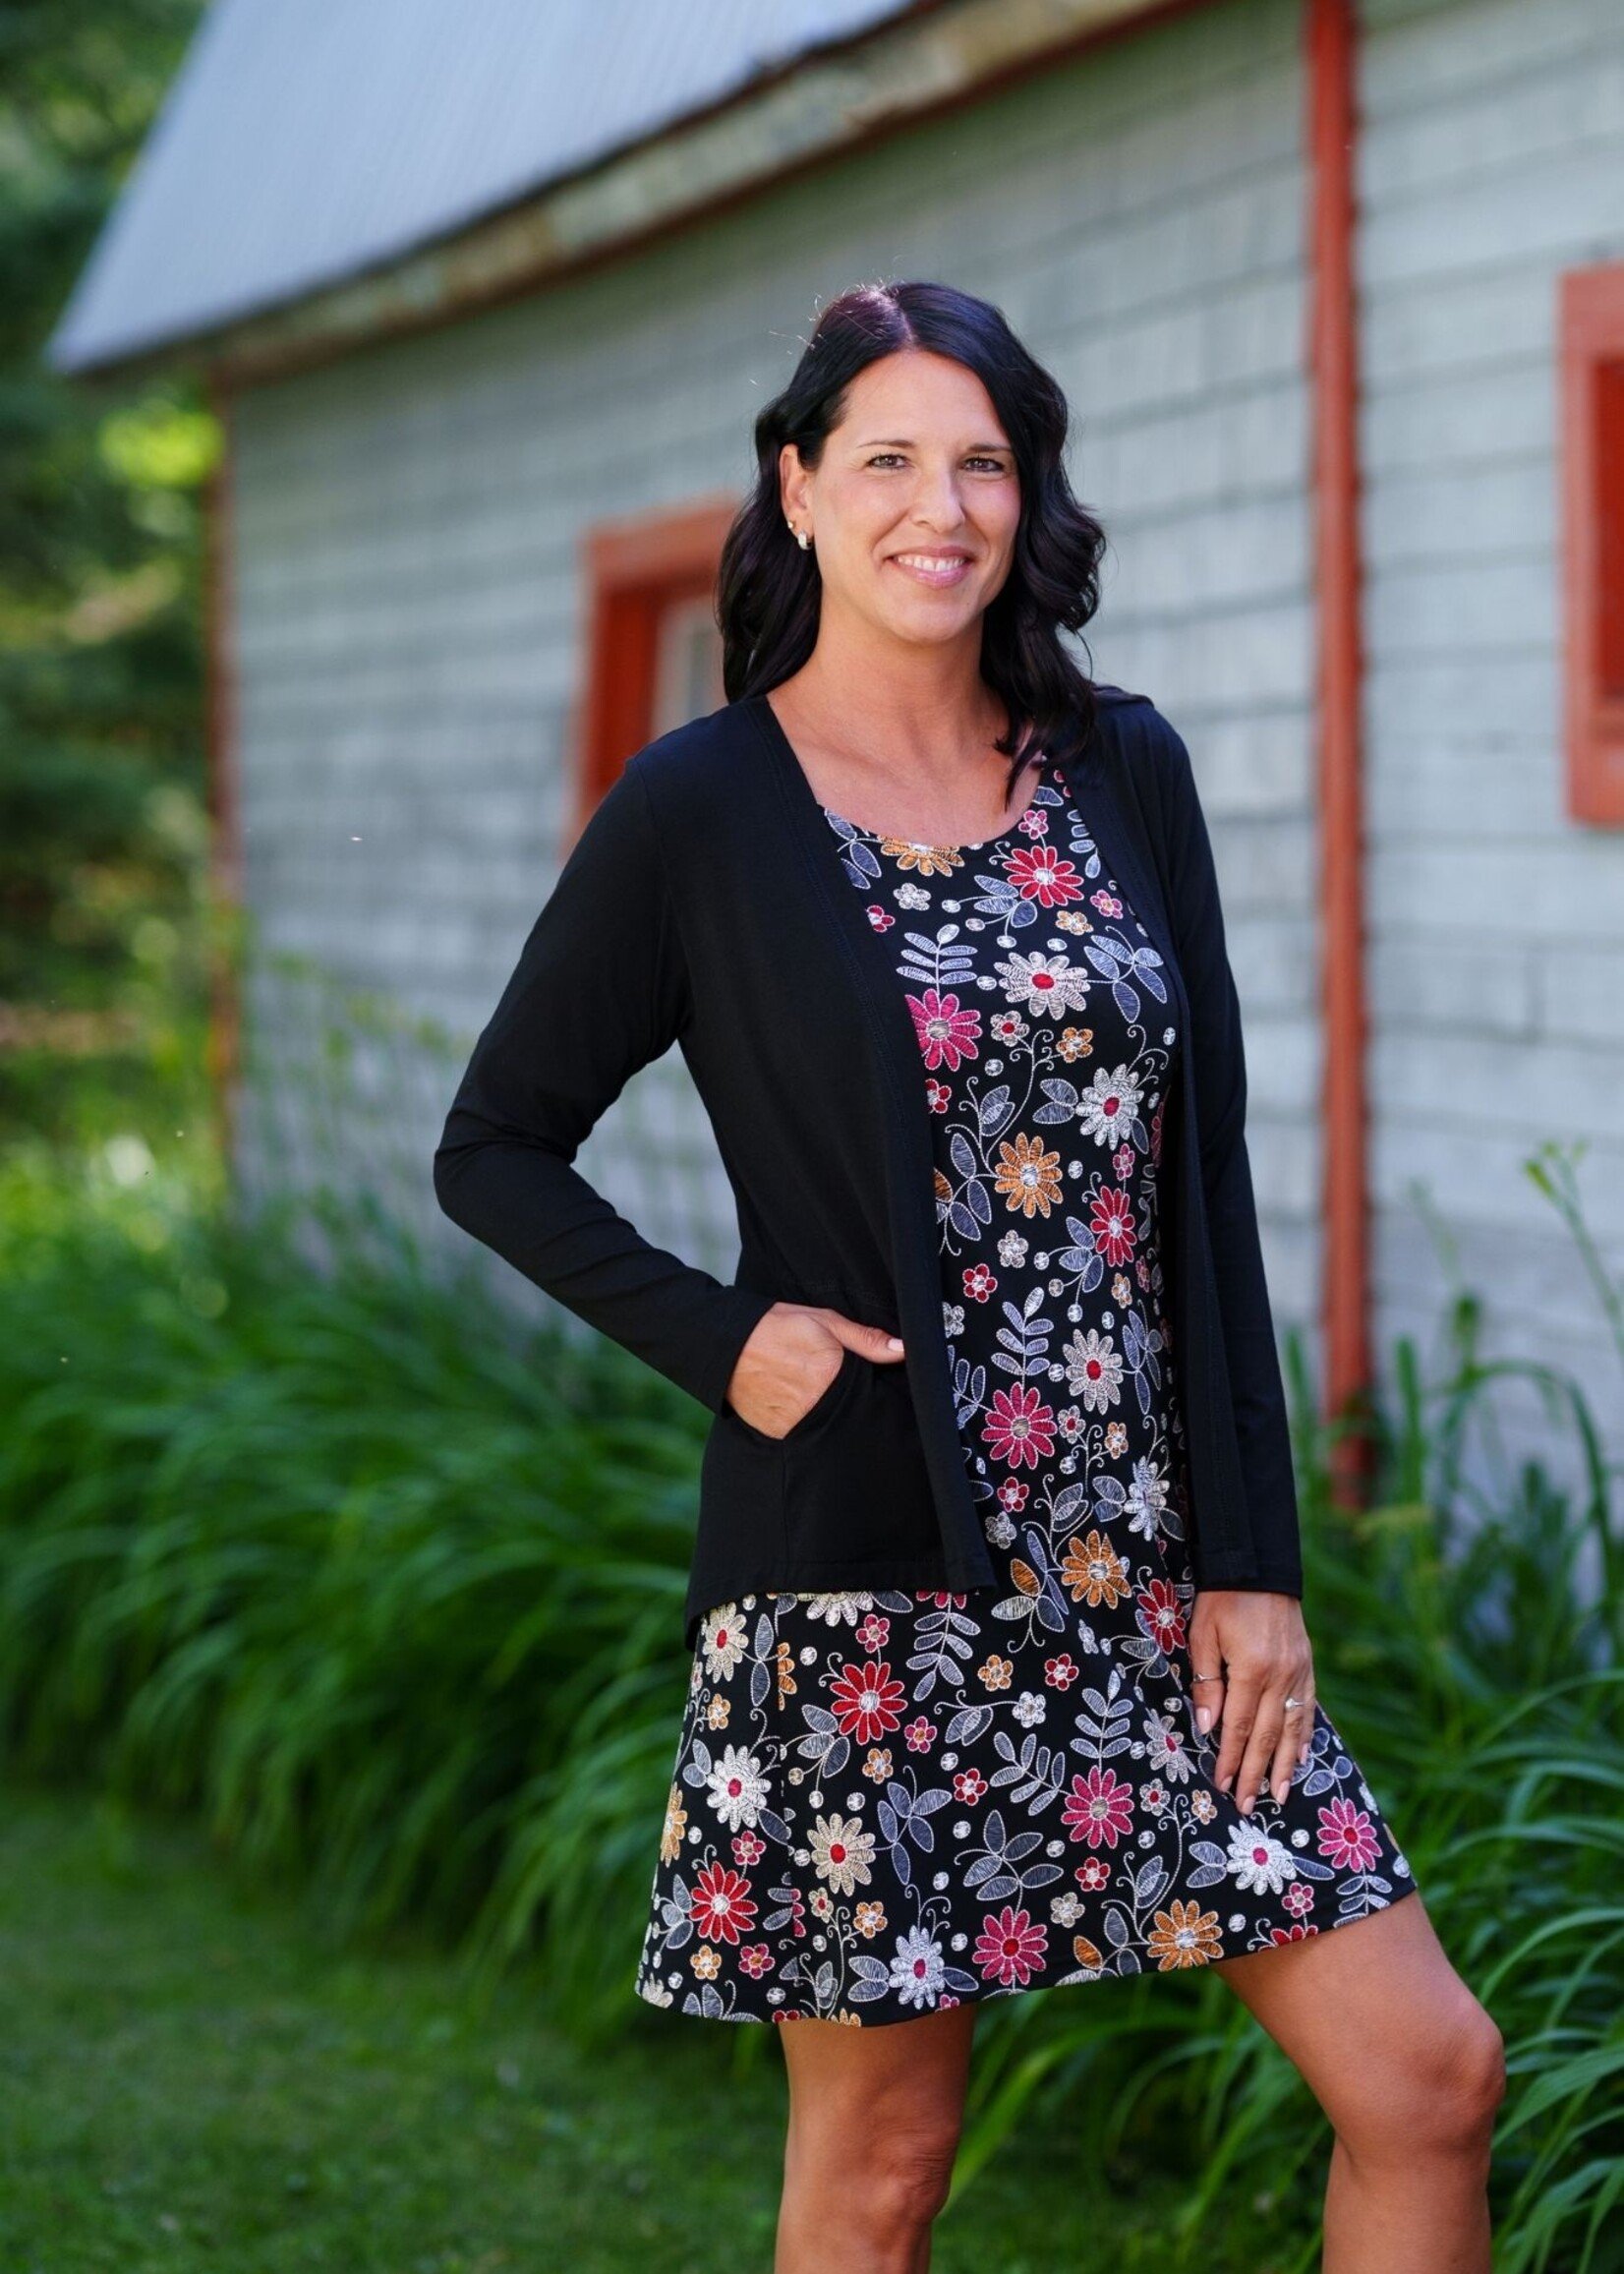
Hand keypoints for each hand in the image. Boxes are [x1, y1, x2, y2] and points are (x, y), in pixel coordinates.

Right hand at [725, 1304, 905, 1437]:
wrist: (724, 1343)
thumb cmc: (776, 1326)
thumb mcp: (824, 1321)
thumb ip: (865, 1339)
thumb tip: (904, 1348)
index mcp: (832, 1374)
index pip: (868, 1393)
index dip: (870, 1389)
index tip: (866, 1386)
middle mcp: (815, 1403)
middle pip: (848, 1412)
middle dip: (849, 1404)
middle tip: (833, 1388)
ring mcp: (795, 1422)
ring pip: (826, 1427)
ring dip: (825, 1416)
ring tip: (810, 1394)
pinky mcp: (778, 1433)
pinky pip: (801, 1435)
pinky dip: (803, 1424)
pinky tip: (796, 1405)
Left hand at [1186, 1589, 1315, 1813]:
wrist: (1259, 1564)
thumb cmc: (1222, 1598)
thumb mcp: (1203, 1634)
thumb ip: (1206, 1682)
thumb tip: (1206, 1727)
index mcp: (1251, 1669)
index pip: (1239, 1727)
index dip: (1229, 1759)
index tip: (1221, 1786)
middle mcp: (1281, 1675)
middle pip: (1268, 1736)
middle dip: (1255, 1774)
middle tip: (1247, 1806)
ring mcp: (1299, 1671)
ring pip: (1293, 1728)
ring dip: (1285, 1765)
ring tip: (1279, 1796)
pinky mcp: (1307, 1665)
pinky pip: (1307, 1707)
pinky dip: (1304, 1735)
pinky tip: (1302, 1755)